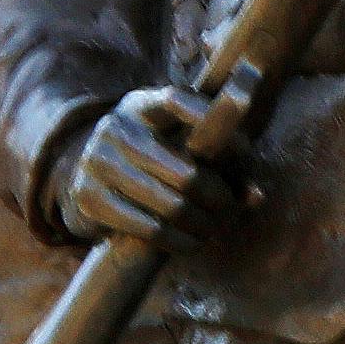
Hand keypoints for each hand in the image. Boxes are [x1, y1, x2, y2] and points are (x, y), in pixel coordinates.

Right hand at [46, 82, 237, 247]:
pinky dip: (178, 240)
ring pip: (171, 206)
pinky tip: (192, 242)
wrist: (90, 169)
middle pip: (187, 173)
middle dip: (218, 196)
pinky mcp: (88, 196)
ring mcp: (98, 162)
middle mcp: (116, 128)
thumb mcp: (177, 140)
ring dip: (202, 223)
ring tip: (214, 227)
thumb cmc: (154, 152)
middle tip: (229, 207)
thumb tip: (257, 196)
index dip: (216, 123)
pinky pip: (147, 228)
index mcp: (143, 105)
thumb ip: (221, 158)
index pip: (179, 102)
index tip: (244, 149)